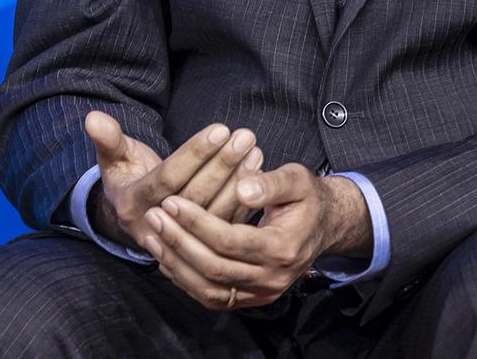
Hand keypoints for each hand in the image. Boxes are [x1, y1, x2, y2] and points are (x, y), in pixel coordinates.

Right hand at [84, 111, 262, 250]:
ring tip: (255, 150)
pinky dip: (244, 199)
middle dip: (222, 164)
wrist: (135, 216)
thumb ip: (108, 140)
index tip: (220, 128)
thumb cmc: (128, 176)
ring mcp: (180, 240)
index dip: (194, 154)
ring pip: (213, 213)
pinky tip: (258, 171)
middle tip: (245, 136)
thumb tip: (93, 117)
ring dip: (238, 181)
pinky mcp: (200, 244)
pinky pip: (225, 223)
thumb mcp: (114, 158)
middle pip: (194, 196)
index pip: (168, 178)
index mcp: (133, 205)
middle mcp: (156, 227)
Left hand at [140, 163, 372, 309]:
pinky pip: (213, 297)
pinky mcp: (251, 298)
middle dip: (178, 241)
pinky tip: (167, 256)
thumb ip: (270, 183)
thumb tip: (242, 188)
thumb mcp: (296, 179)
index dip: (196, 222)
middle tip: (154, 215)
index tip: (172, 200)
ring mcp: (262, 293)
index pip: (228, 240)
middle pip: (213, 268)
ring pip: (208, 289)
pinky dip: (186, 279)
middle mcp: (272, 278)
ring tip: (152, 235)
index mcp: (282, 248)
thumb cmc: (306, 196)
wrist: (324, 224)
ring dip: (176, 264)